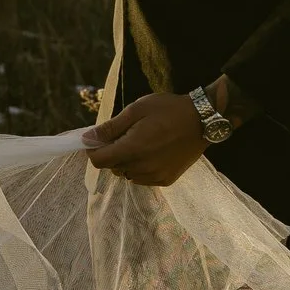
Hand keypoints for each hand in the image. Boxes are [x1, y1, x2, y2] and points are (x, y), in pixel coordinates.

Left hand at [81, 91, 210, 186]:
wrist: (203, 120)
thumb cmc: (168, 109)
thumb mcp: (136, 110)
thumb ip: (111, 127)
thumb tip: (87, 139)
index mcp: (133, 149)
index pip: (99, 161)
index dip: (93, 151)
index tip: (99, 140)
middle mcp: (143, 167)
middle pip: (112, 167)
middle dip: (112, 153)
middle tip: (126, 135)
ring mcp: (155, 176)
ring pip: (127, 174)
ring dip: (126, 162)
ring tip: (141, 143)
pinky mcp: (166, 180)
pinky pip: (142, 178)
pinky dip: (140, 168)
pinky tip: (152, 152)